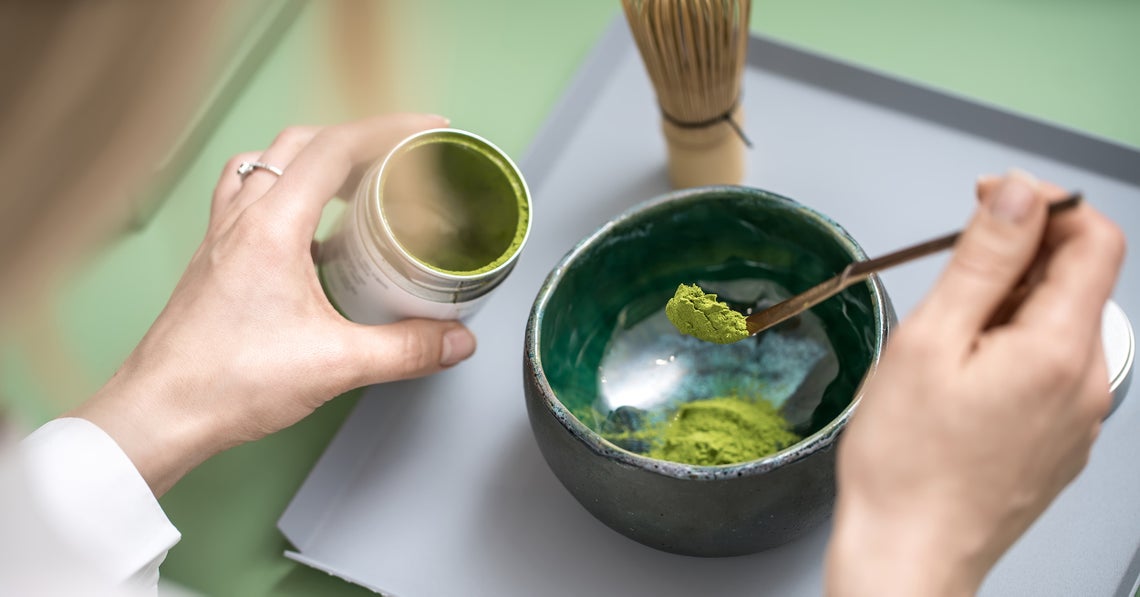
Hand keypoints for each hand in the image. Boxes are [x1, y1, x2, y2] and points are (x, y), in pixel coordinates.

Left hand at [70, 114, 477, 495]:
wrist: (162, 412)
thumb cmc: (225, 383)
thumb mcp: (336, 364)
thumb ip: (406, 349)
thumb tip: (453, 339)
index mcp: (272, 227)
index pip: (335, 148)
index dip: (388, 129)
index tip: (426, 129)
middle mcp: (241, 219)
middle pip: (302, 144)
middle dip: (358, 138)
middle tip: (399, 155)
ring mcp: (222, 236)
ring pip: (268, 163)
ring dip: (314, 158)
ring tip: (353, 178)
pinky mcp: (215, 258)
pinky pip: (247, 197)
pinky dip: (283, 192)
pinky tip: (307, 228)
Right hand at [825, 171, 1124, 595]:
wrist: (910, 553)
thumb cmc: (907, 461)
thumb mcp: (929, 340)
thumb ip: (982, 261)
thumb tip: (1018, 194)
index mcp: (1059, 349)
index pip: (1093, 238)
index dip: (1044, 204)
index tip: (988, 202)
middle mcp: (1088, 382)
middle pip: (1075, 280)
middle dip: (1015, 260)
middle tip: (946, 290)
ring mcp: (1079, 416)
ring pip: (1059, 324)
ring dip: (1007, 308)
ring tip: (945, 347)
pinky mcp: (1061, 440)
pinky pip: (1050, 369)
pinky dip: (1011, 350)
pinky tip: (961, 382)